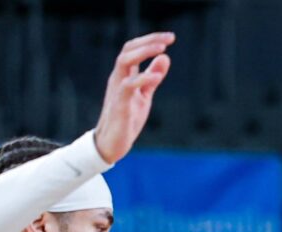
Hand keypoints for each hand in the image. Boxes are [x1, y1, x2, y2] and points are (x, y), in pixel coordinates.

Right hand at [93, 32, 173, 163]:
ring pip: (124, 61)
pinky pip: (127, 86)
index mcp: (124, 75)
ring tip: (162, 48)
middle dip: (148, 40)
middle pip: (128, 49)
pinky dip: (143, 78)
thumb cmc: (127, 119)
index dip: (150, 40)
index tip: (170, 38)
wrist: (112, 144)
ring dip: (143, 52)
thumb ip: (152, 77)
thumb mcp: (144, 95)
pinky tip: (157, 76)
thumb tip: (165, 57)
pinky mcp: (119, 105)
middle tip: (169, 38)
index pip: (133, 49)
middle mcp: (118, 78)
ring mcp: (117, 90)